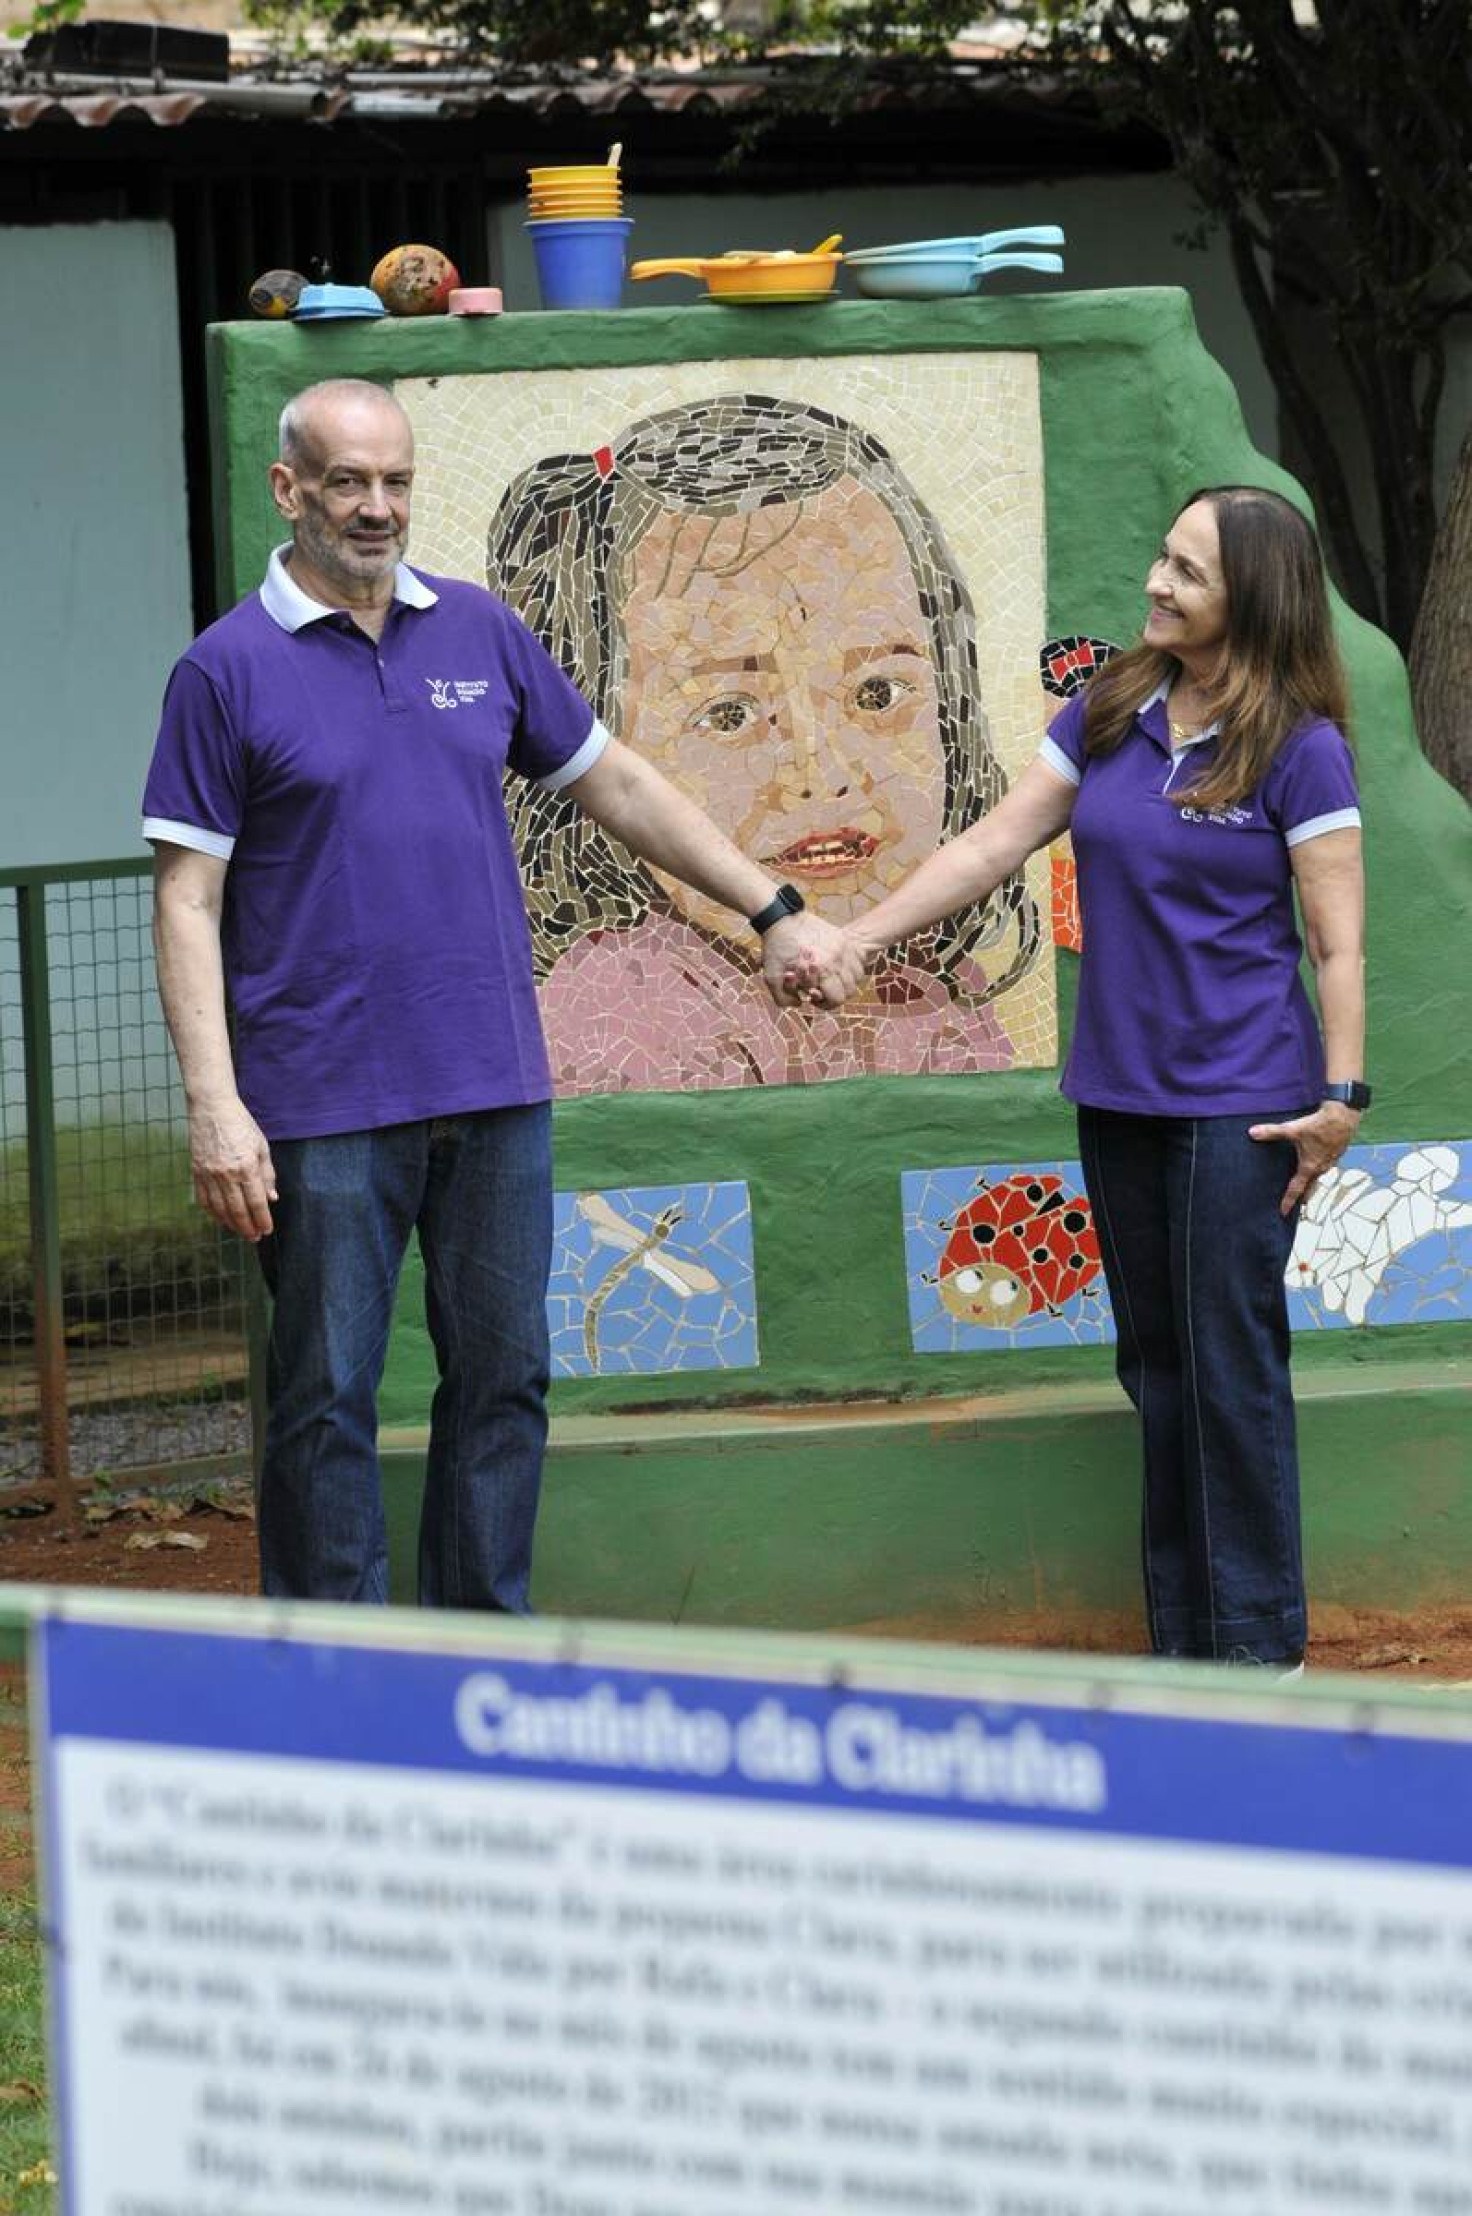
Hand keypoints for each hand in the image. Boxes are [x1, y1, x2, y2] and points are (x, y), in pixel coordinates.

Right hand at [187, 1096, 277, 1240]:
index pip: (256, 1202)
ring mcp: (208, 1174)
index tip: (267, 1230)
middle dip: (248, 1228)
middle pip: (238, 1210)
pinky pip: (204, 1200)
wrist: (212, 1108)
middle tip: (254, 1237)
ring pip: (220, 1209)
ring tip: (240, 1232)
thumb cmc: (241, 1124)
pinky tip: (222, 1219)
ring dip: (231, 1224)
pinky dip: (213, 1213)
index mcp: (246, 1166)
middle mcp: (226, 1173)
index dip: (262, 1220)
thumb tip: (272, 1198)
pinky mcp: (196, 1172)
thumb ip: (268, 1174)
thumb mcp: (262, 1146)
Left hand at [761, 914, 866, 1008]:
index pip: (837, 999)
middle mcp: (836, 959)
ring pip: (856, 977)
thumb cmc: (776, 948)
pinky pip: (859, 961)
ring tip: (830, 978)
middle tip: (821, 988)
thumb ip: (783, 999)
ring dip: (844, 982)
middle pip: (849, 991)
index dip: (825, 1003)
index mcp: (821, 969)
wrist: (782, 920)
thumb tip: (801, 1004)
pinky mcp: (845, 939)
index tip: (813, 995)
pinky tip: (837, 967)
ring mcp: (844, 947)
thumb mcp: (771, 977)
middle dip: (835, 994)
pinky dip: (851, 968)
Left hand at [1248, 1101, 1358, 1216]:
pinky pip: (1326, 1166)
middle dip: (1303, 1196)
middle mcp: (1321, 1168)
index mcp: (1309, 1167)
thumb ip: (1272, 1132)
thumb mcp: (1293, 1129)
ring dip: (1312, 1183)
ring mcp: (1331, 1162)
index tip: (1283, 1212)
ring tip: (1306, 1186)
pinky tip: (1317, 1164)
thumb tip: (1252, 1133)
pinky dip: (1320, 1169)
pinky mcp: (1337, 1153)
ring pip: (1319, 1177)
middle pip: (1310, 1187)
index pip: (1296, 1189)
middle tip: (1297, 1205)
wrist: (1344, 1116)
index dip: (1288, 1201)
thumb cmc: (1320, 1125)